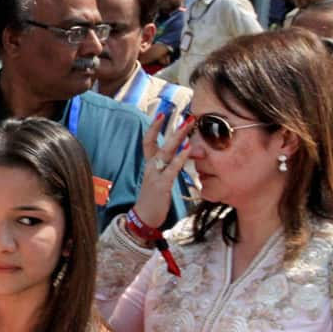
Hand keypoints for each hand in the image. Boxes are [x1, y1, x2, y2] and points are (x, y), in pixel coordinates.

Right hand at [133, 113, 193, 228]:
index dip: (153, 127)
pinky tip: (188, 149)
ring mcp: (155, 175)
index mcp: (149, 165)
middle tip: (185, 115)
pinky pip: (171, 168)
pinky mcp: (161, 185)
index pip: (148, 141)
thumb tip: (180, 154)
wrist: (144, 218)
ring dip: (177, 137)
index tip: (162, 113)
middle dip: (171, 127)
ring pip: (165, 152)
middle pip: (159, 142)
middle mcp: (150, 167)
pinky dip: (180, 157)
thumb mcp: (159, 179)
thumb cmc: (153, 199)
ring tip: (188, 125)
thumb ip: (168, 166)